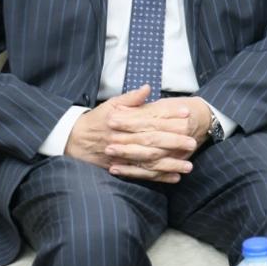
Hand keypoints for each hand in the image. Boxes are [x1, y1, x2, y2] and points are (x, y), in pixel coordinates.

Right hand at [65, 86, 200, 182]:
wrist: (74, 139)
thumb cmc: (97, 120)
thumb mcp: (111, 105)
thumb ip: (131, 98)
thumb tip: (148, 88)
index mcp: (123, 122)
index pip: (150, 119)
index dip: (169, 117)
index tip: (186, 115)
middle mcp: (123, 140)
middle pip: (151, 141)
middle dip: (173, 142)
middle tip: (192, 142)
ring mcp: (122, 156)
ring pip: (148, 161)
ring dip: (169, 164)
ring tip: (189, 166)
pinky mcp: (120, 167)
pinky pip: (141, 174)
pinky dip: (158, 177)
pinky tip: (174, 178)